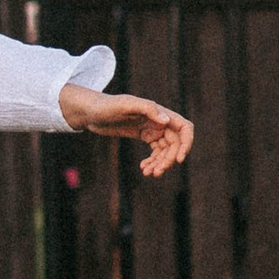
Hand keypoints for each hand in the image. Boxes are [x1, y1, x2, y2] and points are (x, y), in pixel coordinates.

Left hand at [58, 86, 193, 178]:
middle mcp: (159, 120)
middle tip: (156, 173)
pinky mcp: (144, 135)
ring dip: (160, 163)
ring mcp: (152, 128)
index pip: (184, 127)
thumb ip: (147, 109)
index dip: (186, 143)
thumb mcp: (125, 105)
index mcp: (159, 112)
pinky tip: (144, 168)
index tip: (178, 160)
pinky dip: (153, 161)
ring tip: (148, 173)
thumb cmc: (107, 105)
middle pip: (175, 144)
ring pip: (165, 150)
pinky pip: (155, 151)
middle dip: (167, 160)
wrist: (91, 111)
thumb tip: (166, 121)